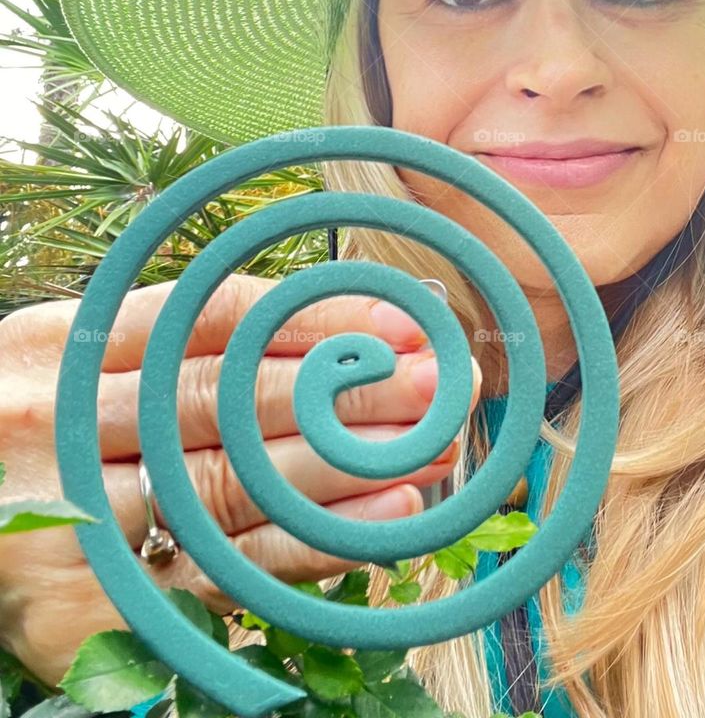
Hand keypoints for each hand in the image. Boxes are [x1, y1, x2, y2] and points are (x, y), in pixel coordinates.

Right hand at [0, 273, 479, 685]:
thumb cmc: (37, 428)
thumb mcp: (79, 353)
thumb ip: (181, 338)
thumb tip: (333, 325)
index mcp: (67, 341)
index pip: (215, 319)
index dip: (318, 318)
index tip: (402, 322)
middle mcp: (64, 422)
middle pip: (234, 400)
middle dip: (350, 392)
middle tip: (442, 386)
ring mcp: (71, 518)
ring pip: (236, 484)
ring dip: (346, 467)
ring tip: (433, 448)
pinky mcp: (89, 609)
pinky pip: (224, 573)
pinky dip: (311, 547)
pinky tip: (384, 522)